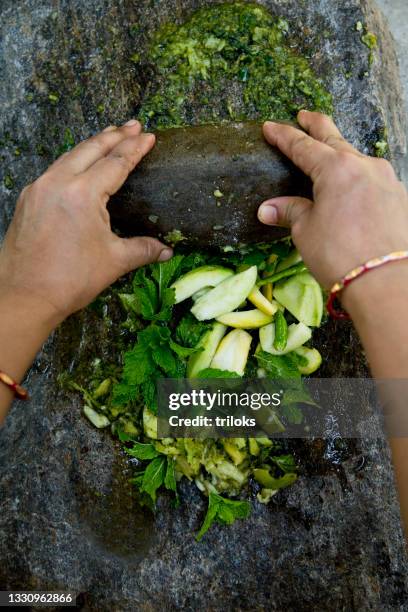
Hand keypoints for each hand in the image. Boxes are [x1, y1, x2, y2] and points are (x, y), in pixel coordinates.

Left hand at [0, 120, 171, 325]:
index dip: (135, 148)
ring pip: (69, 156)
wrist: (24, 296)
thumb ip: (142, 249)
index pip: (115, 162)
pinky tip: (79, 163)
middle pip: (91, 149)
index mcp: (82, 194)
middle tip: (134, 124)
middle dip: (115, 135)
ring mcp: (38, 189)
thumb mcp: (113, 261)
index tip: (148, 136)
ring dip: (92, 144)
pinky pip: (54, 170)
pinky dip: (72, 160)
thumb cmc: (70, 279)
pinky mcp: (28, 200)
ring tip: (110, 136)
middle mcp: (58, 183)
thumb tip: (166, 250)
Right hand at [258, 111, 407, 289]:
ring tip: (328, 154)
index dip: (284, 136)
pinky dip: (357, 177)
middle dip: (317, 126)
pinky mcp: (399, 198)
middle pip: (335, 139)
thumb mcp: (305, 232)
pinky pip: (372, 179)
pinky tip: (353, 187)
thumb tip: (268, 208)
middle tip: (304, 116)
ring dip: (340, 153)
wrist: (386, 281)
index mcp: (336, 169)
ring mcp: (386, 180)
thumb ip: (290, 212)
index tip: (270, 127)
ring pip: (357, 158)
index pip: (303, 146)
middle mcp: (364, 166)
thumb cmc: (339, 254)